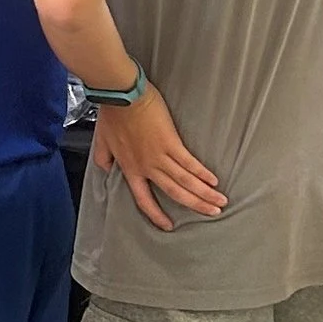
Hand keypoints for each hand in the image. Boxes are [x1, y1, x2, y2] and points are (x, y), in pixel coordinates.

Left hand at [90, 88, 226, 232]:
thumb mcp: (102, 142)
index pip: (143, 200)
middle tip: (211, 213)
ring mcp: (159, 156)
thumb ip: (105, 159)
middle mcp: (146, 167)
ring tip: (219, 202)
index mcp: (130, 169)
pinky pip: (190, 163)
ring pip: (185, 181)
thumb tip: (107, 170)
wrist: (121, 96)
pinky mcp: (170, 142)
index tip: (168, 226)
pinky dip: (203, 173)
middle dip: (195, 205)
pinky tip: (214, 181)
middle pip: (174, 193)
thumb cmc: (112, 114)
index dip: (156, 215)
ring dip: (204, 193)